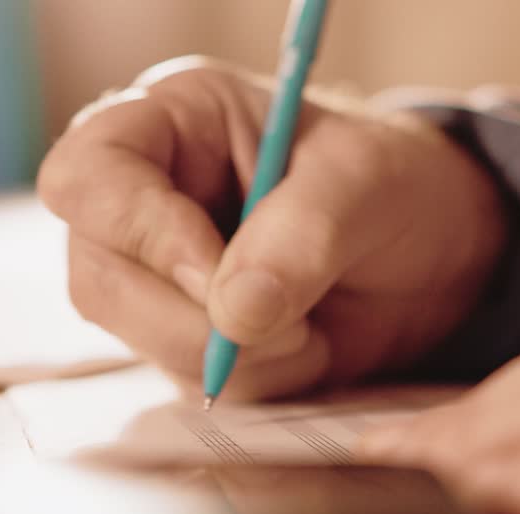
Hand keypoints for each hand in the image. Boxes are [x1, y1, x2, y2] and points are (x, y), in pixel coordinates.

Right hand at [38, 57, 504, 400]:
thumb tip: (233, 312)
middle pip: (97, 276)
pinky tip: (305, 350)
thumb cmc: (394, 186)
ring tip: (312, 332)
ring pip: (137, 339)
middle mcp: (144, 199)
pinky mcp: (179, 338)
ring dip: (231, 359)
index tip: (215, 273)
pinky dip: (252, 383)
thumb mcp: (366, 185)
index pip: (87, 175)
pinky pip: (185, 382)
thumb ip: (303, 235)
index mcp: (171, 124)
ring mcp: (154, 275)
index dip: (137, 230)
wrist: (431, 256)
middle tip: (289, 326)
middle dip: (191, 320)